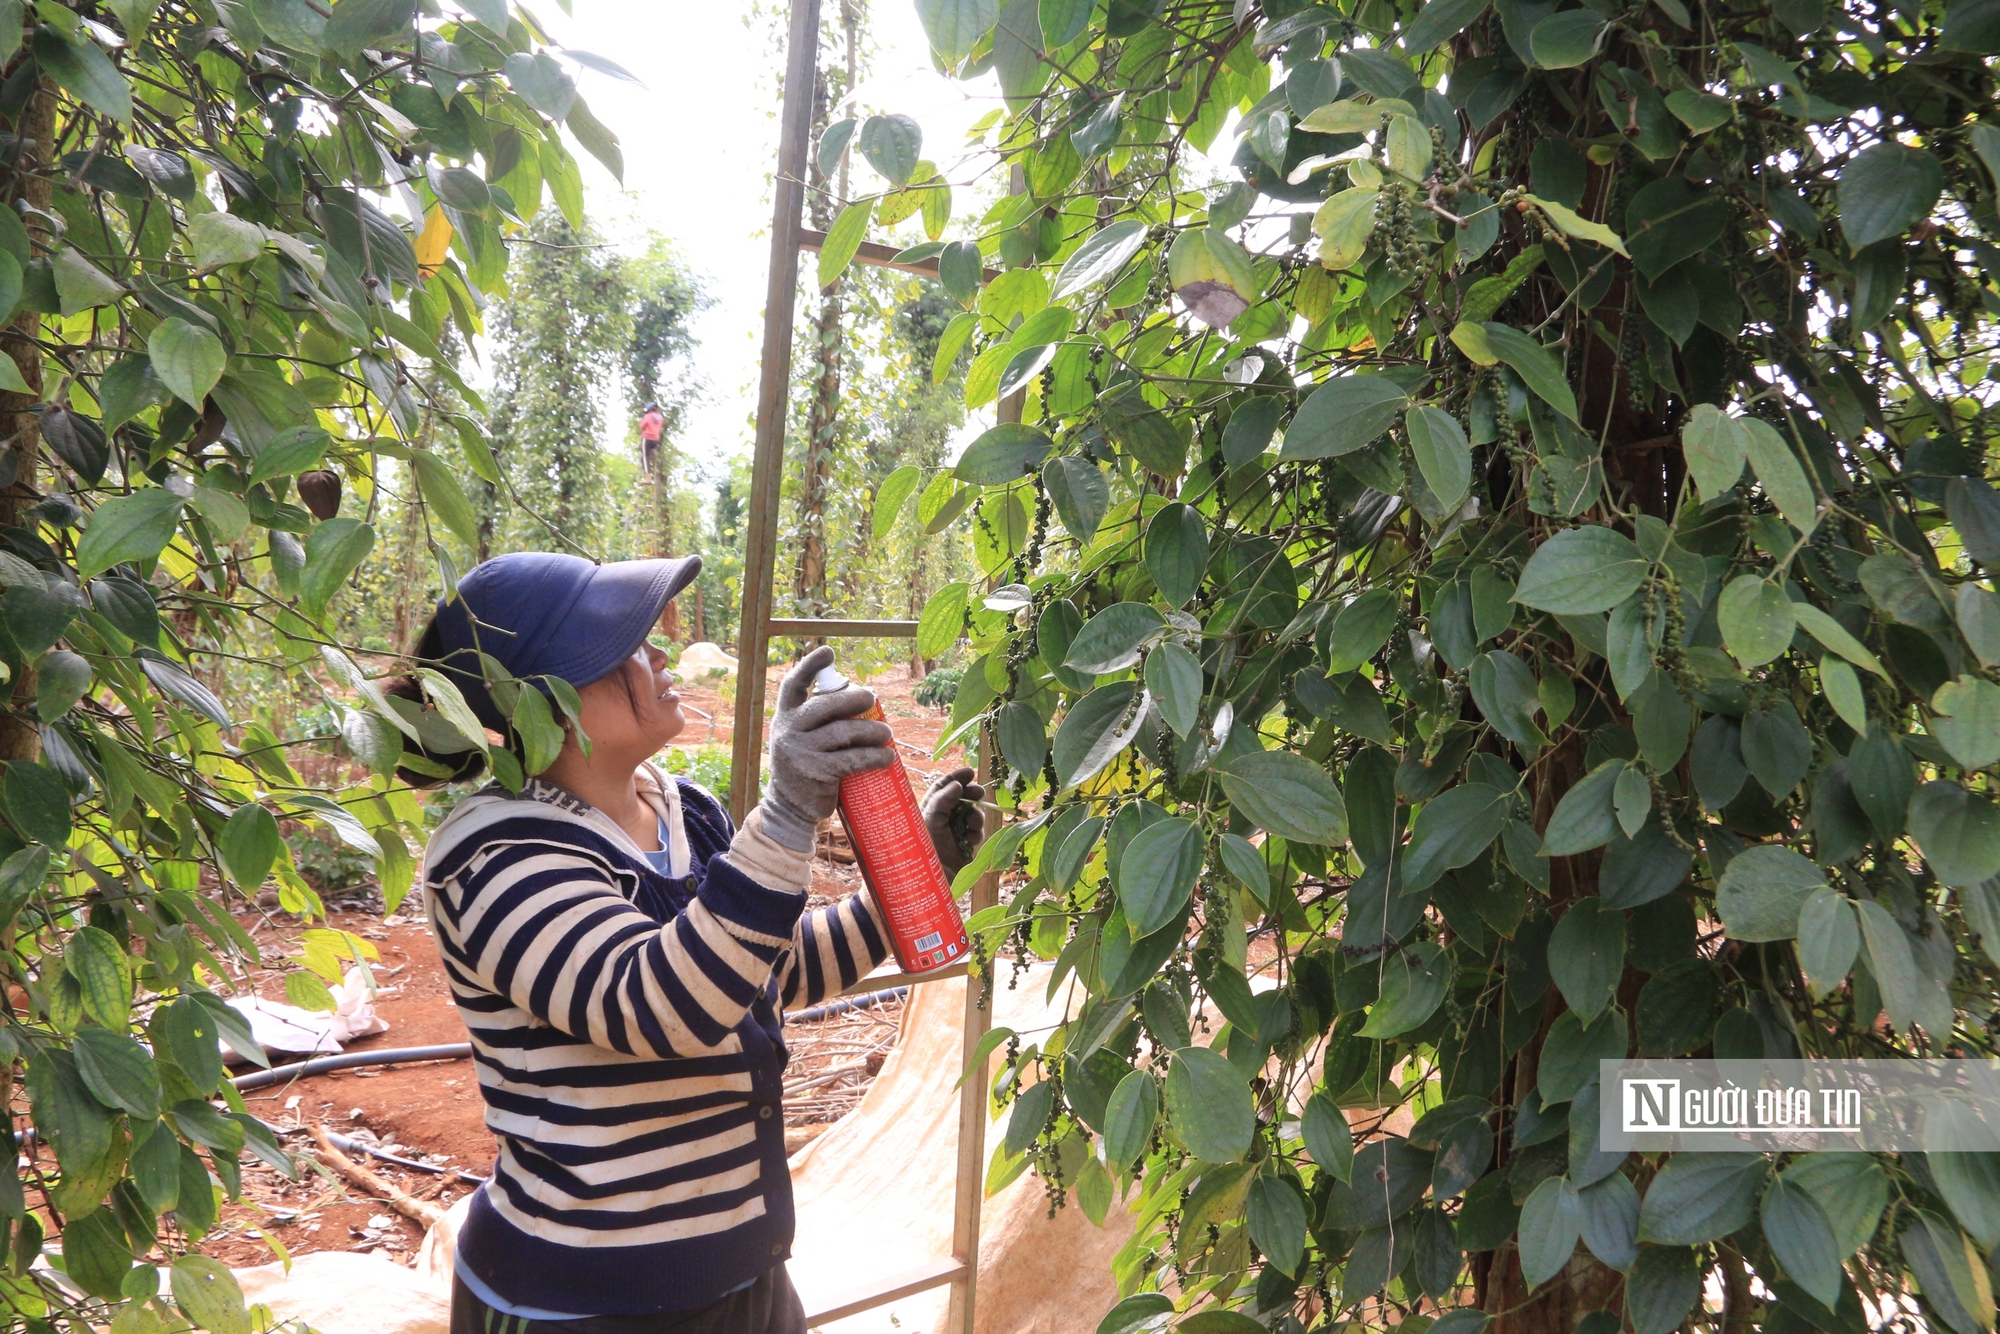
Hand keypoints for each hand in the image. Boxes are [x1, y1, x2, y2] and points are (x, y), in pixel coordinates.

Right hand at [759, 646, 893, 852]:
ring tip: (887, 733)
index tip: (828, 652)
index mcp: (784, 717)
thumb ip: (815, 720)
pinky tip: (888, 757)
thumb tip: (857, 696)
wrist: (789, 808)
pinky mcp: (818, 773)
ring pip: (844, 732)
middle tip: (872, 698)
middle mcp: (789, 731)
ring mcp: (802, 753)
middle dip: (854, 699)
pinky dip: (875, 757)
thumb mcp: (798, 738)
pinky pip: (853, 759)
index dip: (809, 665)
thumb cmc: (803, 766)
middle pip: (827, 705)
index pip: (793, 685)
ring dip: (872, 731)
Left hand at [921, 766, 986, 878]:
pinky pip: (977, 832)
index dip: (956, 778)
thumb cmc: (923, 847)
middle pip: (962, 798)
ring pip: (973, 814)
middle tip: (979, 792)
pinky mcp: (966, 846)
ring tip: (972, 823)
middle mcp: (942, 818)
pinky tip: (971, 839)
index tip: (970, 772)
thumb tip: (958, 785)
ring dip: (976, 815)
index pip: (943, 787)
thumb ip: (943, 800)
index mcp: (929, 809)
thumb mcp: (930, 819)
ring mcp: (955, 832)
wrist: (930, 879)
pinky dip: (977, 832)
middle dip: (971, 794)